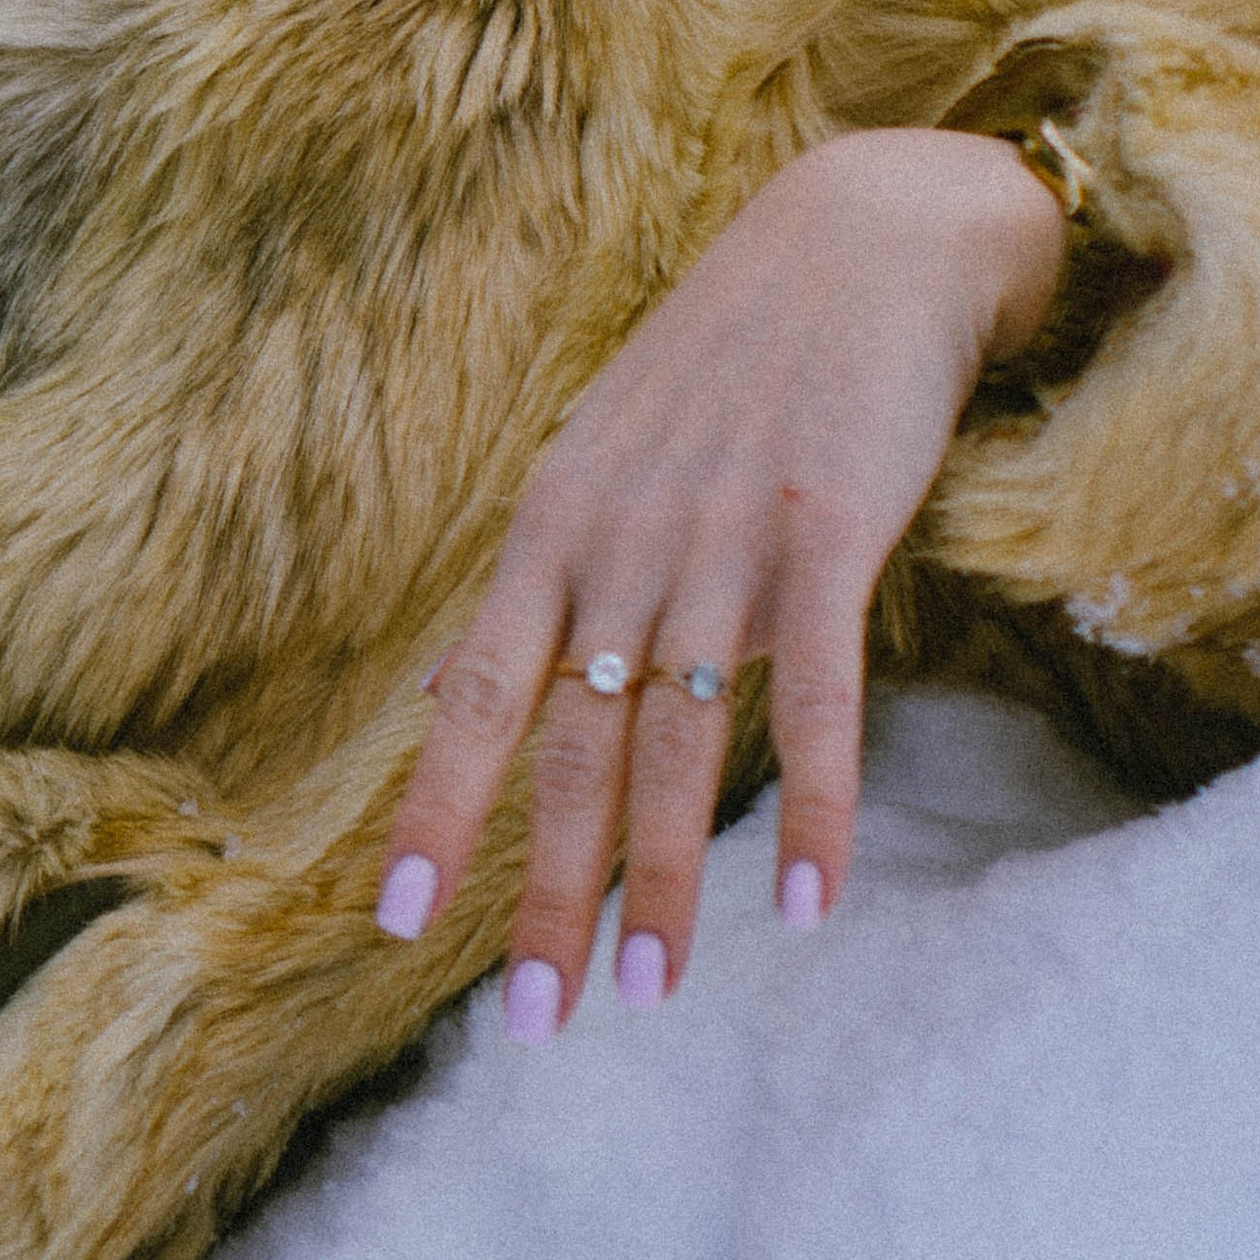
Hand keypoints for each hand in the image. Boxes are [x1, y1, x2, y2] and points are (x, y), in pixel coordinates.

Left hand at [376, 126, 1066, 1038]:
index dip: (437, 810)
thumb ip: (562, 576)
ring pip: (682, 740)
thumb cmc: (734, 359)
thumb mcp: (612, 454)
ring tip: (652, 995)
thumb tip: (480, 685)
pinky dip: (817, 802)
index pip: (477, 691)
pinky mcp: (829, 527)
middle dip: (552, 891)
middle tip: (537, 1023)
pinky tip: (816, 902)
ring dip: (667, 878)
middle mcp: (624, 537)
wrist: (860, 236)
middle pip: (574, 746)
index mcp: (558, 521)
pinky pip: (818, 691)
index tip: (400, 925)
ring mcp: (725, 535)